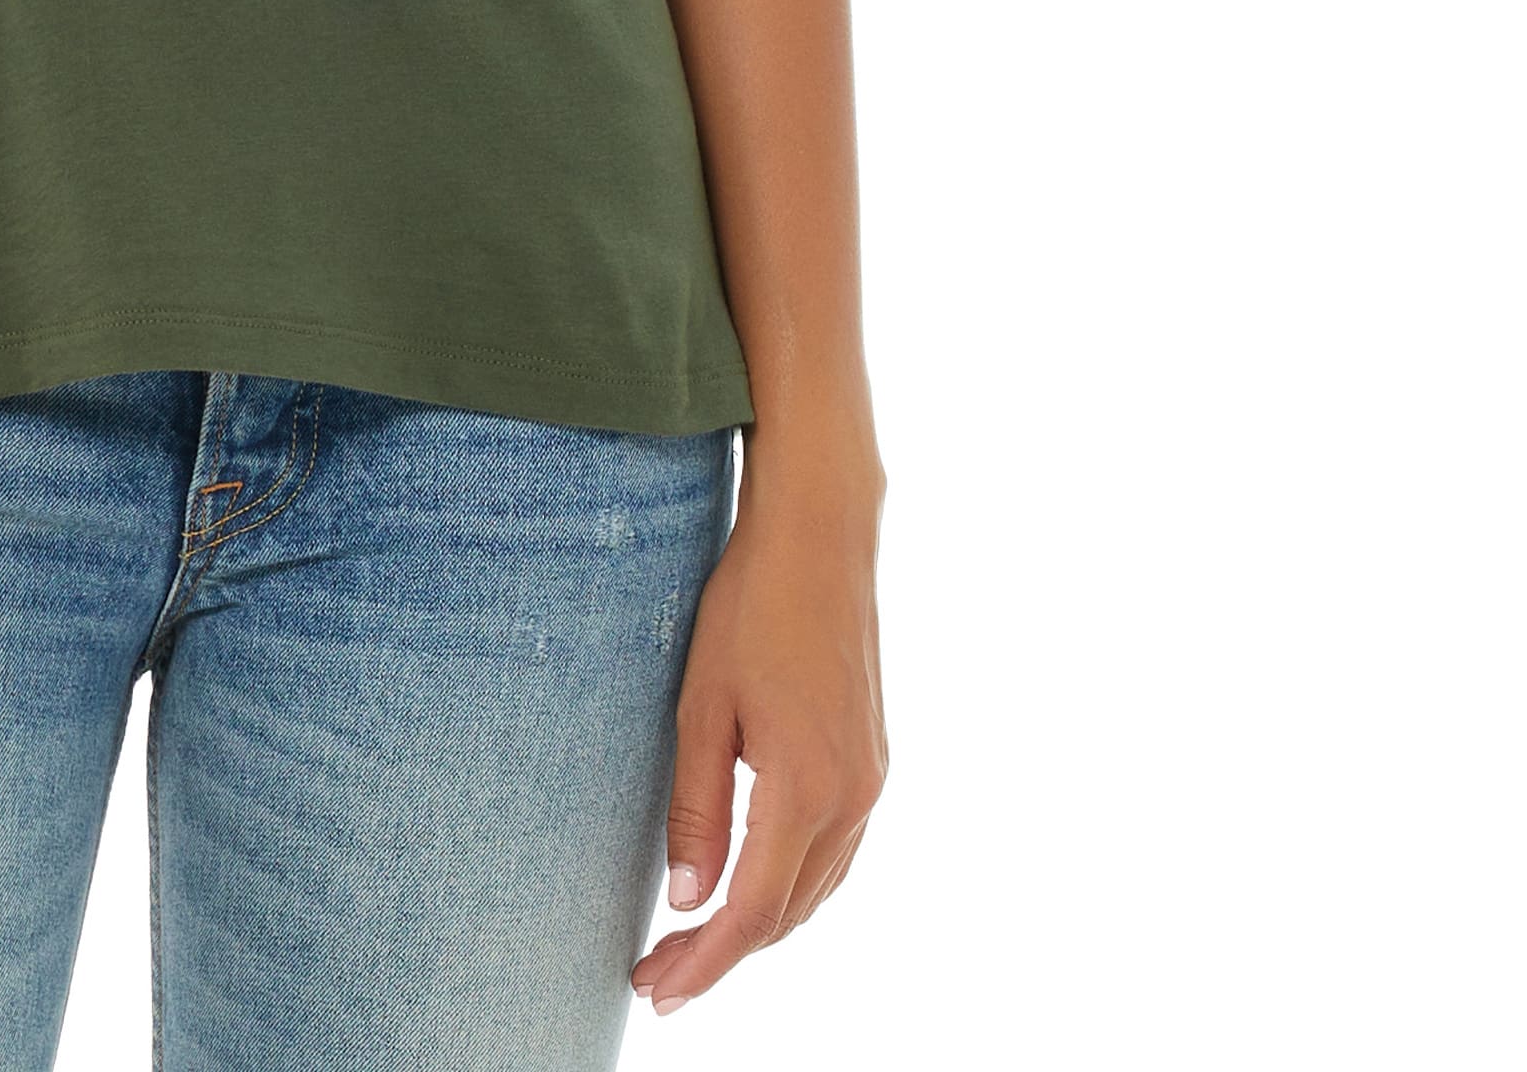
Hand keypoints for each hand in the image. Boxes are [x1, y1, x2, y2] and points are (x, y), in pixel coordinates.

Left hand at [632, 443, 886, 1019]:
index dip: (703, 961)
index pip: (751, 911)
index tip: (655, 989)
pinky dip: (789, 888)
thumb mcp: (703, 706)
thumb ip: (698, 809)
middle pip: (786, 913)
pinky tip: (749, 889)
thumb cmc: (750, 607)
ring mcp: (870, 782)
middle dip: (721, 954)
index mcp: (807, 788)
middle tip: (657, 975)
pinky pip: (833, 855)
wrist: (820, 537)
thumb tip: (689, 901)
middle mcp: (852, 798)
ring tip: (690, 945)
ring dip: (757, 927)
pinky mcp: (870, 763)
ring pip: (815, 891)